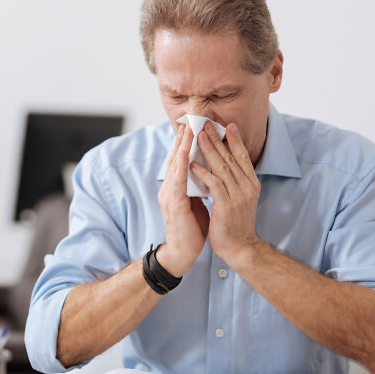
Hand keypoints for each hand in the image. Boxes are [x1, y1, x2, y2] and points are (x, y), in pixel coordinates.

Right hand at [156, 124, 209, 276]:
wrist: (182, 253)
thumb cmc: (190, 229)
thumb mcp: (195, 203)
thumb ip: (196, 188)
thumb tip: (205, 174)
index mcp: (175, 188)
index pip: (180, 161)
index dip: (185, 144)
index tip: (192, 127)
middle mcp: (169, 188)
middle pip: (175, 158)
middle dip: (182, 139)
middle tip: (189, 120)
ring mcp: (169, 195)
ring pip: (175, 165)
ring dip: (181, 146)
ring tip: (188, 129)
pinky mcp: (173, 204)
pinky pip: (177, 180)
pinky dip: (181, 164)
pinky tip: (185, 153)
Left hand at [190, 123, 260, 266]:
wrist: (240, 248)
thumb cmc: (235, 223)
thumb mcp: (238, 198)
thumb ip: (234, 182)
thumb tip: (224, 165)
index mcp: (251, 184)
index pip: (243, 157)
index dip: (235, 140)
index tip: (227, 125)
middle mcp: (247, 187)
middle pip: (231, 157)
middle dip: (217, 139)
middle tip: (206, 124)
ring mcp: (238, 196)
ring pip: (222, 167)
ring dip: (208, 150)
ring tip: (198, 136)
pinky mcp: (226, 205)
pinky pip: (213, 184)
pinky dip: (202, 172)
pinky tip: (192, 163)